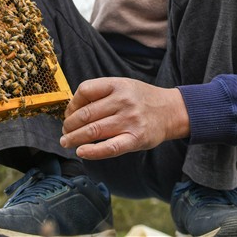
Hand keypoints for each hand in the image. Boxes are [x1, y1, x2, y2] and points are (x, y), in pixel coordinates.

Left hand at [59, 77, 189, 159]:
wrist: (172, 110)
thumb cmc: (142, 99)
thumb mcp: (123, 85)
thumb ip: (101, 93)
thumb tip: (73, 109)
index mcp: (118, 84)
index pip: (85, 90)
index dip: (72, 104)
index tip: (69, 113)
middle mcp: (123, 101)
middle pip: (86, 114)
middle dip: (69, 125)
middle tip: (65, 131)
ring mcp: (129, 121)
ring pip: (93, 130)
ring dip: (74, 138)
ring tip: (66, 142)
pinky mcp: (135, 139)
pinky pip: (109, 148)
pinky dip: (92, 152)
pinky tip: (81, 151)